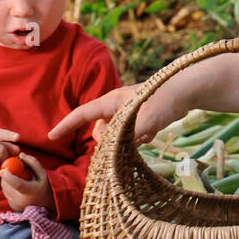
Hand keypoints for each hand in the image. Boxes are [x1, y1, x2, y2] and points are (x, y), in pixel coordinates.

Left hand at [0, 153, 53, 212]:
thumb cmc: (45, 186)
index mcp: (31, 191)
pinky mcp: (13, 207)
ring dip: (6, 181)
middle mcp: (22, 200)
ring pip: (4, 189)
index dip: (8, 177)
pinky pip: (6, 193)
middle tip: (10, 169)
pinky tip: (17, 187)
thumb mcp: (43, 173)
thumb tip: (20, 155)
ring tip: (17, 178)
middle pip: (7, 186)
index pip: (18, 184)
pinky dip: (8, 188)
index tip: (3, 170)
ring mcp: (16, 205)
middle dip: (5, 176)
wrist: (47, 204)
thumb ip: (33, 162)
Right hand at [48, 83, 180, 145]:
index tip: (51, 136)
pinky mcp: (140, 115)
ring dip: (126, 141)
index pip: (82, 114)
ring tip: (144, 136)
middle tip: (125, 145)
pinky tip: (152, 134)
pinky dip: (138, 137)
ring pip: (116, 133)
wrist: (187, 90)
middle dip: (109, 141)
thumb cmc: (164, 101)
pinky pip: (131, 132)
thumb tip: (106, 148)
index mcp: (111, 102)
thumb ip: (123, 136)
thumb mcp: (143, 122)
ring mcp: (128, 110)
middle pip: (100, 129)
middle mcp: (116, 105)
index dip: (66, 125)